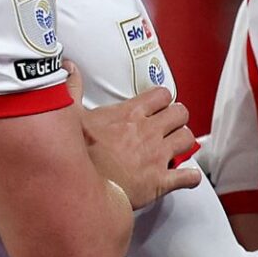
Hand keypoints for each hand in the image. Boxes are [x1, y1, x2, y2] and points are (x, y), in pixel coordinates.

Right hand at [73, 62, 201, 209]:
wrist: (82, 187)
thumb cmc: (78, 154)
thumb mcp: (71, 115)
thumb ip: (72, 90)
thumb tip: (68, 69)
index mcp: (130, 114)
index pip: (161, 95)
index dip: (162, 99)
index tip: (158, 104)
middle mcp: (148, 131)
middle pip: (180, 113)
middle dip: (177, 117)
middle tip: (170, 124)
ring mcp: (157, 156)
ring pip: (187, 139)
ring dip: (183, 142)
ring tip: (176, 146)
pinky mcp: (160, 181)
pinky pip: (187, 176)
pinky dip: (189, 177)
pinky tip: (186, 176)